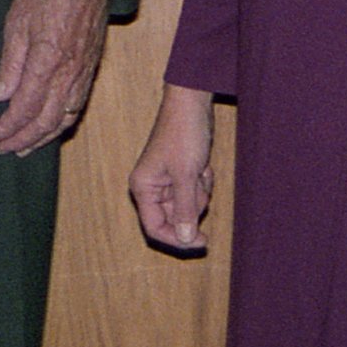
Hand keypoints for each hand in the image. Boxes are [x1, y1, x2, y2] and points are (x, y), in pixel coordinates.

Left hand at [0, 0, 114, 153]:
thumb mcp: (17, 23)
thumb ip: (10, 64)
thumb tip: (0, 96)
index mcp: (47, 62)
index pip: (25, 109)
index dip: (7, 127)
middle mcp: (69, 74)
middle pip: (46, 122)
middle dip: (22, 140)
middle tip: (3, 148)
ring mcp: (83, 73)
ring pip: (65, 118)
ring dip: (43, 138)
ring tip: (24, 148)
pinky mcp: (91, 69)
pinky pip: (77, 106)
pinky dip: (62, 123)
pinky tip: (51, 127)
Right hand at [129, 85, 215, 250]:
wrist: (192, 104)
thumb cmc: (183, 133)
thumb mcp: (186, 175)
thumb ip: (185, 209)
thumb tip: (185, 239)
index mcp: (143, 187)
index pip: (154, 227)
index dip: (177, 239)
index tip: (202, 242)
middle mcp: (151, 187)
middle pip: (173, 218)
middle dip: (192, 206)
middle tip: (200, 187)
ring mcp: (166, 181)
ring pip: (186, 206)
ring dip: (199, 193)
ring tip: (200, 171)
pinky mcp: (180, 174)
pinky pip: (193, 192)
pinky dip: (202, 183)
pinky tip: (203, 166)